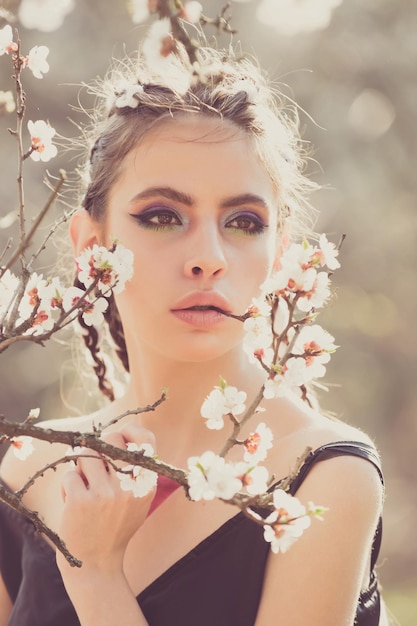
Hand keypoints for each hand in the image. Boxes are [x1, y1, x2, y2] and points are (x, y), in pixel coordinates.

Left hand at [56, 424, 155, 576]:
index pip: (146, 442)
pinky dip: (68, 485)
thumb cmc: (115, 526)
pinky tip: (73, 500)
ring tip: (84, 484)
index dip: (131, 431)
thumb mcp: (138, 501)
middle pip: (112, 439)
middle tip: (94, 462)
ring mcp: (104, 494)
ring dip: (80, 467)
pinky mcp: (80, 502)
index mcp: (146, 485)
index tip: (120, 435)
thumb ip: (136, 472)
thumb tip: (123, 434)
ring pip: (86, 454)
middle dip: (99, 446)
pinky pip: (70, 474)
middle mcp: (129, 487)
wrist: (96, 565)